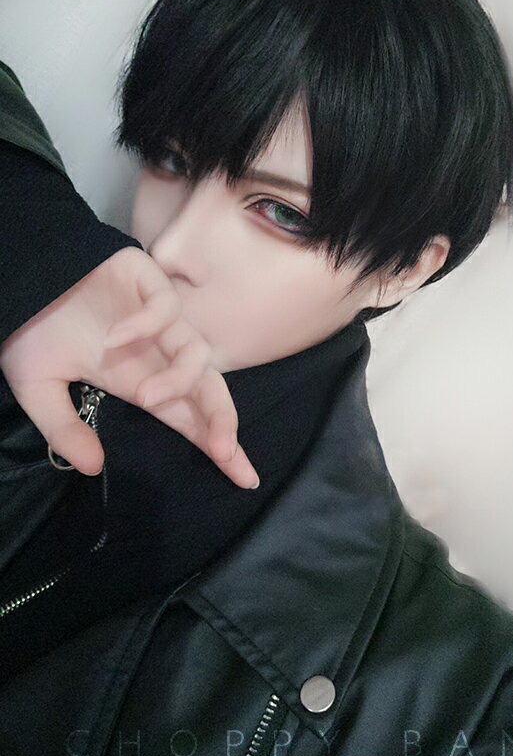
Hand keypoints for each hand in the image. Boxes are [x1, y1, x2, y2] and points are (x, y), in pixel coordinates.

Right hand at [0, 246, 259, 488]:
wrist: (16, 277)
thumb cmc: (32, 329)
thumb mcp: (39, 389)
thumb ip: (64, 428)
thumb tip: (92, 469)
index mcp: (140, 380)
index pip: (190, 418)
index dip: (217, 444)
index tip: (246, 478)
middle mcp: (157, 353)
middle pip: (209, 388)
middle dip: (223, 420)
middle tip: (223, 449)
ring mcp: (156, 318)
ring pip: (195, 351)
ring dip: (178, 379)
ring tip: (145, 397)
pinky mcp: (147, 280)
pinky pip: (165, 307)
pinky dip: (147, 324)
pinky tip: (115, 337)